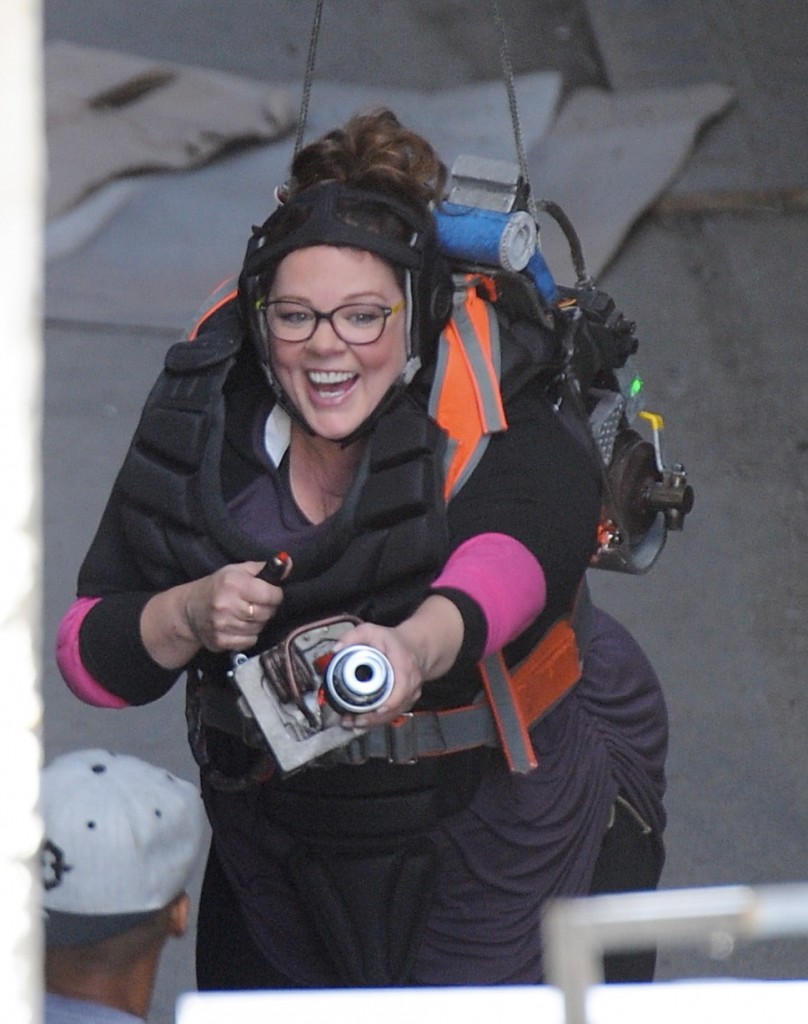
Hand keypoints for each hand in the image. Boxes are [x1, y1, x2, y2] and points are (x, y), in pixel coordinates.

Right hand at [184, 560, 283, 651]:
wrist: (189, 610)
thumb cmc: (218, 587)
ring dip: (258, 623)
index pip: (270, 595)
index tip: (271, 594)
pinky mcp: (221, 641)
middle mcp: (227, 604)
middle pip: (266, 613)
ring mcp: (223, 624)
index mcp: (233, 583)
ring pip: (259, 628)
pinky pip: (250, 641)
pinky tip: (239, 626)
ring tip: (246, 614)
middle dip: (267, 609)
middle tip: (257, 605)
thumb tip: (288, 562)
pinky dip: (249, 635)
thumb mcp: (238, 571)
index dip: (275, 595)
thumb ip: (264, 568)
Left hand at [331, 595, 463, 728]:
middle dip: (374, 717)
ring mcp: (409, 694)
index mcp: (404, 666)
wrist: (415, 648)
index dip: (391, 701)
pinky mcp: (405, 702)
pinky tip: (361, 722)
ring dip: (373, 721)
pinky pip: (392, 714)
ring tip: (352, 723)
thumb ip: (353, 637)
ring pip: (393, 714)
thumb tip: (337, 650)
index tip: (377, 709)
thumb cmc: (394, 641)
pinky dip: (377, 720)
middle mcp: (410, 683)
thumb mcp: (372, 631)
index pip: (402, 687)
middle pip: (395, 706)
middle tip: (353, 720)